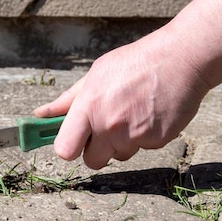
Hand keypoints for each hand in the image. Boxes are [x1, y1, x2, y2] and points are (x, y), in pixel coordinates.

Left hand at [34, 32, 209, 168]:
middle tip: (104, 128)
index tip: (73, 141)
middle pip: (92, 161)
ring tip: (132, 113)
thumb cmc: (133, 64)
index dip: (68, 148)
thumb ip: (67, 101)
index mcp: (89, 108)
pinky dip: (145, 137)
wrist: (180, 59)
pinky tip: (150, 113)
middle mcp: (110, 126)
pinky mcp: (158, 141)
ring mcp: (135, 136)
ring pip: (120, 155)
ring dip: (122, 142)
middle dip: (96, 150)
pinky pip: (144, 148)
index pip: (65, 149)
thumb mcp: (95, 76)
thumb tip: (41, 115)